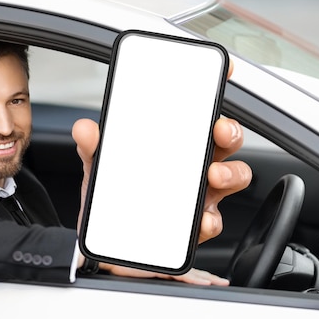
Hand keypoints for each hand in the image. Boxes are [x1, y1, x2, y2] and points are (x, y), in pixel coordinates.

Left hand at [71, 60, 251, 283]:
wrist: (107, 246)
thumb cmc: (114, 200)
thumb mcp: (100, 169)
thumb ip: (94, 149)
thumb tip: (85, 128)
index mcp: (175, 145)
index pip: (200, 113)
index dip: (215, 90)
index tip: (222, 71)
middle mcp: (193, 167)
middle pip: (226, 142)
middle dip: (231, 132)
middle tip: (218, 129)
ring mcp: (198, 196)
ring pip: (232, 178)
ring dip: (230, 173)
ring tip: (212, 175)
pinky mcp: (194, 228)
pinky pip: (213, 222)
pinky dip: (210, 220)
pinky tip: (200, 219)